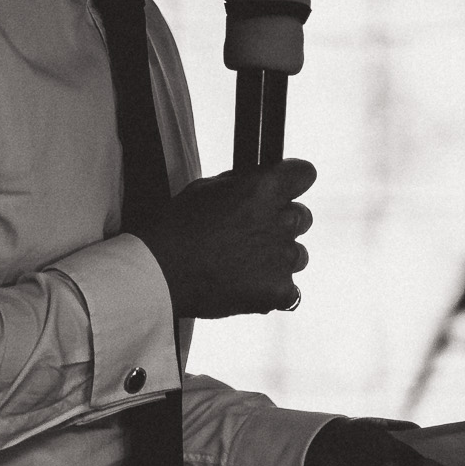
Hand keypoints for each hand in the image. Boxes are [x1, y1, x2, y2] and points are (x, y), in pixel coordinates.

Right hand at [129, 159, 314, 317]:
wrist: (159, 274)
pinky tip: (247, 288)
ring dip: (279, 257)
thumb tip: (257, 184)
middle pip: (303, 216)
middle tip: (252, 234)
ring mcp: (281, 259)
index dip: (294, 181)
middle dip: (282, 222)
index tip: (285, 189)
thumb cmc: (175, 229)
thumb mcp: (205, 189)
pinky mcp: (278, 291)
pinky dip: (273, 290)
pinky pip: (290, 291)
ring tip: (245, 265)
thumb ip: (241, 185)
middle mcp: (279, 221)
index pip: (305, 174)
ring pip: (298, 254)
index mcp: (263, 189)